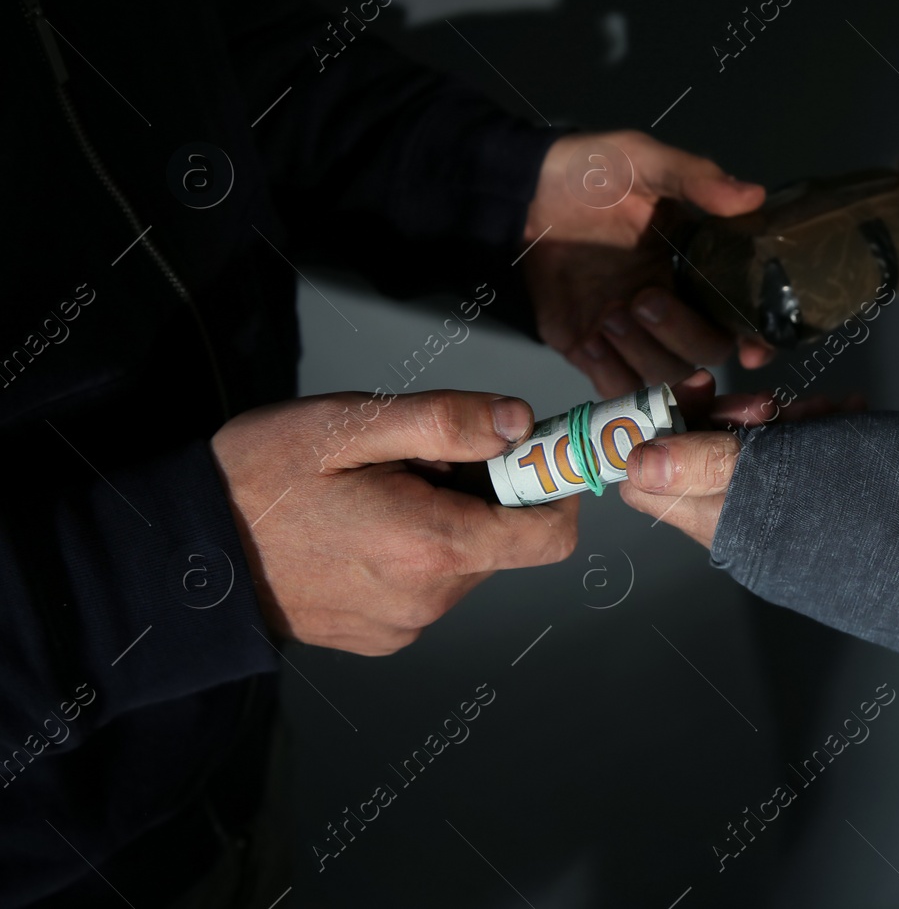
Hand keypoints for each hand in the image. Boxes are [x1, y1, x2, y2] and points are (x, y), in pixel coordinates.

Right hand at [212, 390, 578, 655]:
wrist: (184, 559)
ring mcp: (406, 625)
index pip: (551, 535)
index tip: (527, 451)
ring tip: (379, 493)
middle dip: (484, 493)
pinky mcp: (383, 636)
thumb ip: (444, 421)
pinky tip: (363, 527)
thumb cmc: (259, 478)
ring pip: (469, 561)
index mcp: (431, 546)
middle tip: (418, 460)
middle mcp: (429, 599)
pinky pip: (432, 586)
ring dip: (448, 520)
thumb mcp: (348, 426)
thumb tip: (520, 422)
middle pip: (508, 540)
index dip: (553, 487)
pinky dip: (418, 551)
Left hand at [524, 130, 776, 396]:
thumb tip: (752, 197)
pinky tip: (590, 339)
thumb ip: (696, 180)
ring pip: (661, 376)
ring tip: (610, 314)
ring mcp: (630, 333)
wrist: (526, 190)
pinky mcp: (589, 348)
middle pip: (703, 354)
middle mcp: (671, 308)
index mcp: (695, 270)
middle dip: (680, 335)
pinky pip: (614, 386)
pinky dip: (608, 372)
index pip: (738, 318)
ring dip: (642, 353)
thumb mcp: (646, 161)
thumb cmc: (592, 172)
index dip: (752, 340)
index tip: (750, 349)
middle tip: (642, 299)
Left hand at [620, 370, 859, 547]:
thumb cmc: (846, 503)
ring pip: (752, 444)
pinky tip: (844, 414)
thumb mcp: (769, 471)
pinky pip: (793, 453)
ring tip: (825, 410)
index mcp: (708, 514)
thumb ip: (701, 463)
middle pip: (698, 449)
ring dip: (782, 416)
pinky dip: (813, 427)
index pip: (644, 478)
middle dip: (732, 413)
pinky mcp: (805, 496)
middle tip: (768, 404)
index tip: (696, 391)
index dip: (656, 428)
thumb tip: (635, 460)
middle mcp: (730, 513)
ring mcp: (769, 505)